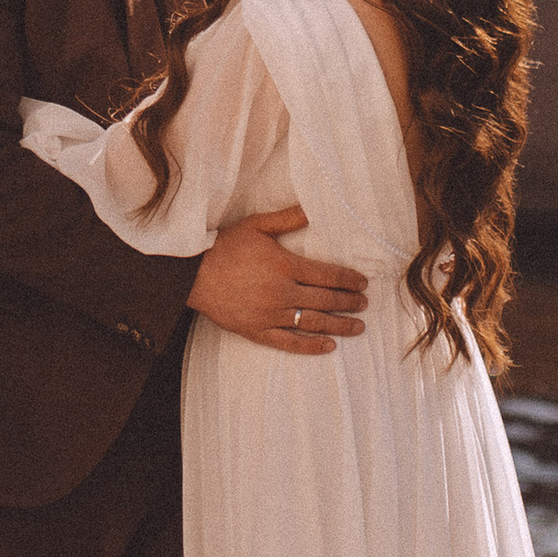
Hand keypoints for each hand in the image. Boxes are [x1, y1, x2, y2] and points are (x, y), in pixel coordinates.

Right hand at [187, 207, 367, 355]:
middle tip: (365, 304)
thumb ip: (287, 218)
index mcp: (285, 265)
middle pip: (326, 300)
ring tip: (357, 327)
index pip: (328, 275)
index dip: (349, 280)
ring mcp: (270, 314)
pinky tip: (328, 347)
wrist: (192, 274)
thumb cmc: (224, 246)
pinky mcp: (257, 330)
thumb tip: (312, 209)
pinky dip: (311, 346)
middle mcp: (282, 292)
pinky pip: (289, 342)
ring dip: (339, 325)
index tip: (363, 283)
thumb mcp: (256, 226)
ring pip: (313, 323)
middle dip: (349, 302)